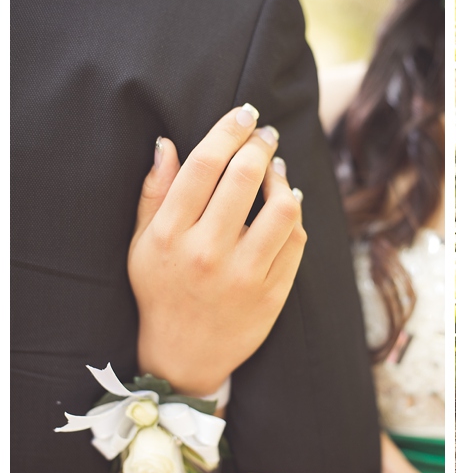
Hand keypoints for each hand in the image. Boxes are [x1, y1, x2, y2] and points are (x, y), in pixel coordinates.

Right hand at [128, 104, 305, 395]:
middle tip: (265, 136)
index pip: (204, 164)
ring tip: (276, 171)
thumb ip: (154, 192)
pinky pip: (296, 242)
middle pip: (244, 177)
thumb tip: (167, 142)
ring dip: (283, 179)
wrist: (181, 359)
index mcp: (170, 236)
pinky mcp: (270, 297)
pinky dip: (295, 215)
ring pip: (281, 208)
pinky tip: (287, 203)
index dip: (229, 129)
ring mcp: (242, 278)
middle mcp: (205, 254)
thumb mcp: (142, 243)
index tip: (244, 113)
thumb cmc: (160, 290)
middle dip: (260, 145)